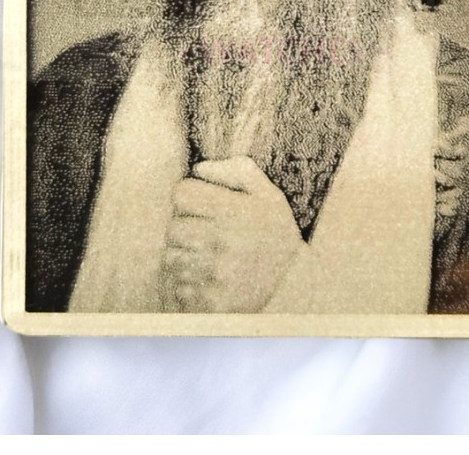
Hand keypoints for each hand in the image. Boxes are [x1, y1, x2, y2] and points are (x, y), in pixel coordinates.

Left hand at [161, 156, 302, 312]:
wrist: (296, 287)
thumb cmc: (277, 235)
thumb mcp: (269, 194)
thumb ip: (238, 171)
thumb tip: (200, 168)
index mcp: (232, 211)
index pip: (181, 193)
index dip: (189, 194)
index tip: (201, 203)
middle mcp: (220, 240)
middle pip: (173, 226)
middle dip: (185, 227)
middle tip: (204, 233)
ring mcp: (213, 272)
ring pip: (172, 256)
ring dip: (184, 255)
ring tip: (206, 256)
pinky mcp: (208, 300)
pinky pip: (179, 284)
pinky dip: (189, 282)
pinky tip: (209, 278)